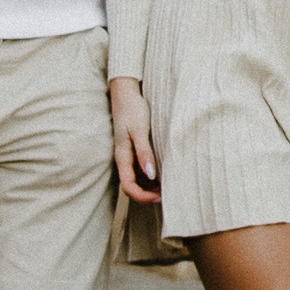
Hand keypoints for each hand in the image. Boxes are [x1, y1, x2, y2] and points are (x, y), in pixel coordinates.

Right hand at [110, 75, 160, 203]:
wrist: (126, 93)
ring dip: (150, 187)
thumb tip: (151, 176)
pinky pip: (140, 169)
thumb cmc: (132, 109)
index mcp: (122, 156)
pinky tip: (164, 173)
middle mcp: (124, 159)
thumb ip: (144, 153)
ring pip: (137, 180)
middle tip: (167, 194)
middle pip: (132, 187)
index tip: (159, 197)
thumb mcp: (139, 130)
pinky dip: (151, 176)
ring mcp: (128, 155)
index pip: (128, 186)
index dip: (142, 197)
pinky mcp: (134, 149)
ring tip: (168, 186)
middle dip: (147, 195)